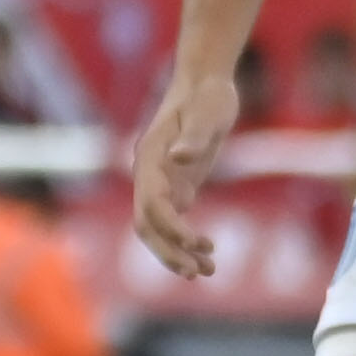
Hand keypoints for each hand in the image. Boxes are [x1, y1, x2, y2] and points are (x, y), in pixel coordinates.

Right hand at [130, 68, 238, 279]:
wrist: (205, 81)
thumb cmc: (207, 94)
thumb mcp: (207, 112)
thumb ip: (193, 136)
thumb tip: (180, 158)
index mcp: (150, 158)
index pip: (151, 204)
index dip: (173, 229)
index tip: (201, 244)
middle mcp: (149, 174)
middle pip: (146, 224)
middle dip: (168, 252)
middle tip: (197, 274)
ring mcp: (161, 181)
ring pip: (157, 228)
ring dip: (177, 252)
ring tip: (208, 272)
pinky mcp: (177, 183)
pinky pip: (174, 221)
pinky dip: (186, 241)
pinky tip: (208, 256)